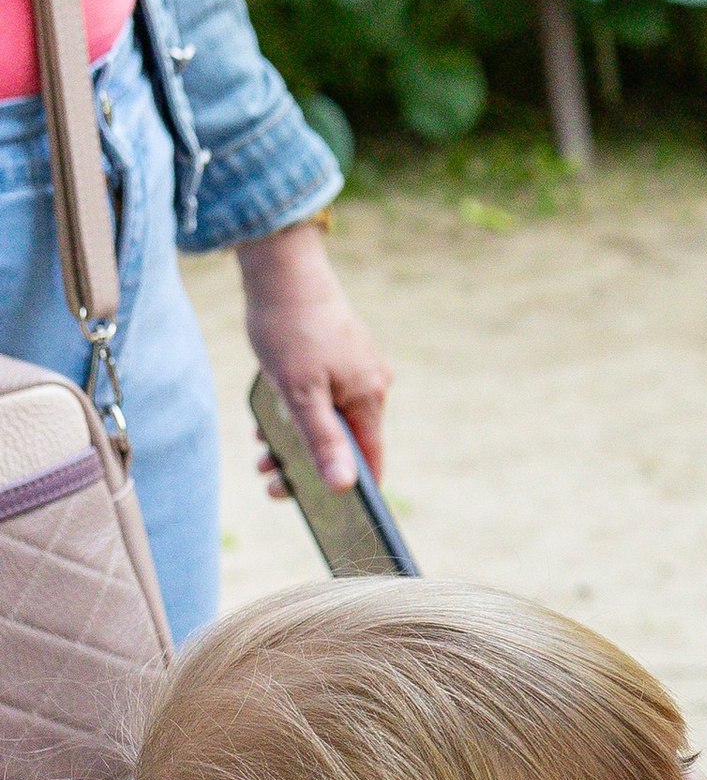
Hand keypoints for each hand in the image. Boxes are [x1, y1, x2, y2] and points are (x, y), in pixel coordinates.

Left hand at [238, 217, 391, 493]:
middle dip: (306, 465)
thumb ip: (323, 441)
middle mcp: (371, 383)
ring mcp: (356, 367)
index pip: (370, 459)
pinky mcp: (338, 354)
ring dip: (295, 439)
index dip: (348, 489)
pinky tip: (270, 414)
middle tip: (268, 478)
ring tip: (262, 449)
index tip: (317, 512)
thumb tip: (345, 486)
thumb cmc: (289, 328)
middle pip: (346, 442)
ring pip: (330, 419)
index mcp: (370, 396)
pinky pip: (323, 396)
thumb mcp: (299, 393)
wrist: (282, 268)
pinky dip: (298, 411)